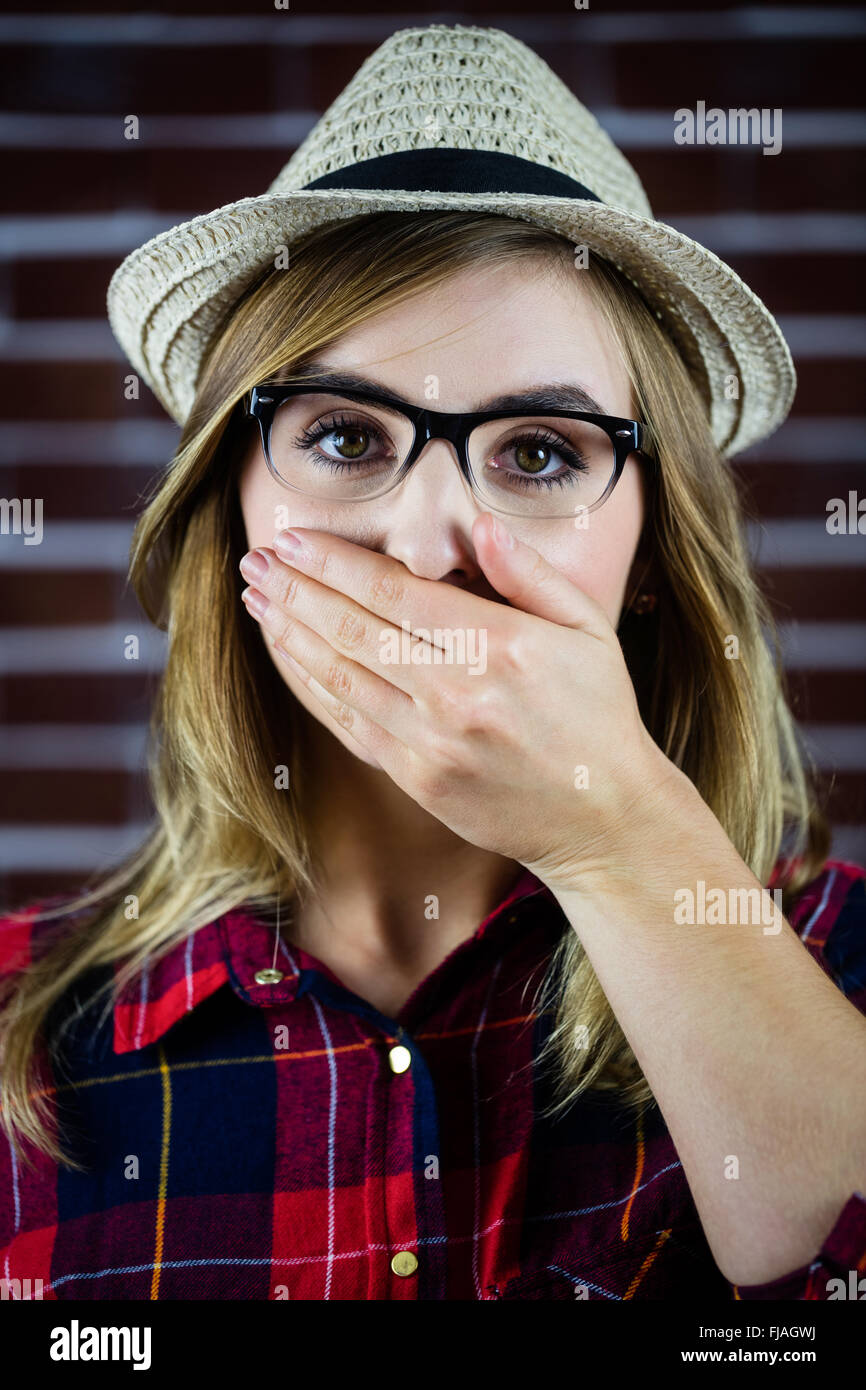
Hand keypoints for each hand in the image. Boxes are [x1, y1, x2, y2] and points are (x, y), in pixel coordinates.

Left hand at [239, 513, 677, 892]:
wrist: (602, 816)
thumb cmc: (597, 714)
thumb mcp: (587, 629)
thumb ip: (529, 574)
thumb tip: (478, 525)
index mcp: (498, 645)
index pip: (392, 591)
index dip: (333, 562)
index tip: (294, 539)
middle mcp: (456, 694)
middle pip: (352, 628)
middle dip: (294, 589)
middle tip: (254, 560)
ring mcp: (431, 742)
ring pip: (340, 676)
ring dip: (290, 633)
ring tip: (256, 600)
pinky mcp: (416, 779)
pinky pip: (348, 724)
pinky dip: (311, 686)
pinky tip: (289, 656)